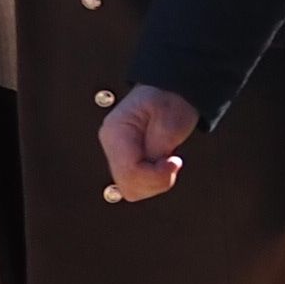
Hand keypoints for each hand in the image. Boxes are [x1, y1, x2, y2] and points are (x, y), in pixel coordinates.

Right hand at [97, 84, 198, 202]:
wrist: (171, 93)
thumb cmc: (169, 100)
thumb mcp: (169, 123)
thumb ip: (158, 151)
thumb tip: (152, 173)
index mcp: (116, 132)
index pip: (130, 172)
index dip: (156, 175)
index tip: (173, 162)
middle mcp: (111, 144)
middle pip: (128, 185)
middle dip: (155, 180)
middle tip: (170, 161)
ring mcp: (115, 154)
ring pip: (131, 190)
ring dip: (154, 182)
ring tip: (165, 161)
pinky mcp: (124, 160)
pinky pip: (135, 184)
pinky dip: (152, 181)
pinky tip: (159, 165)